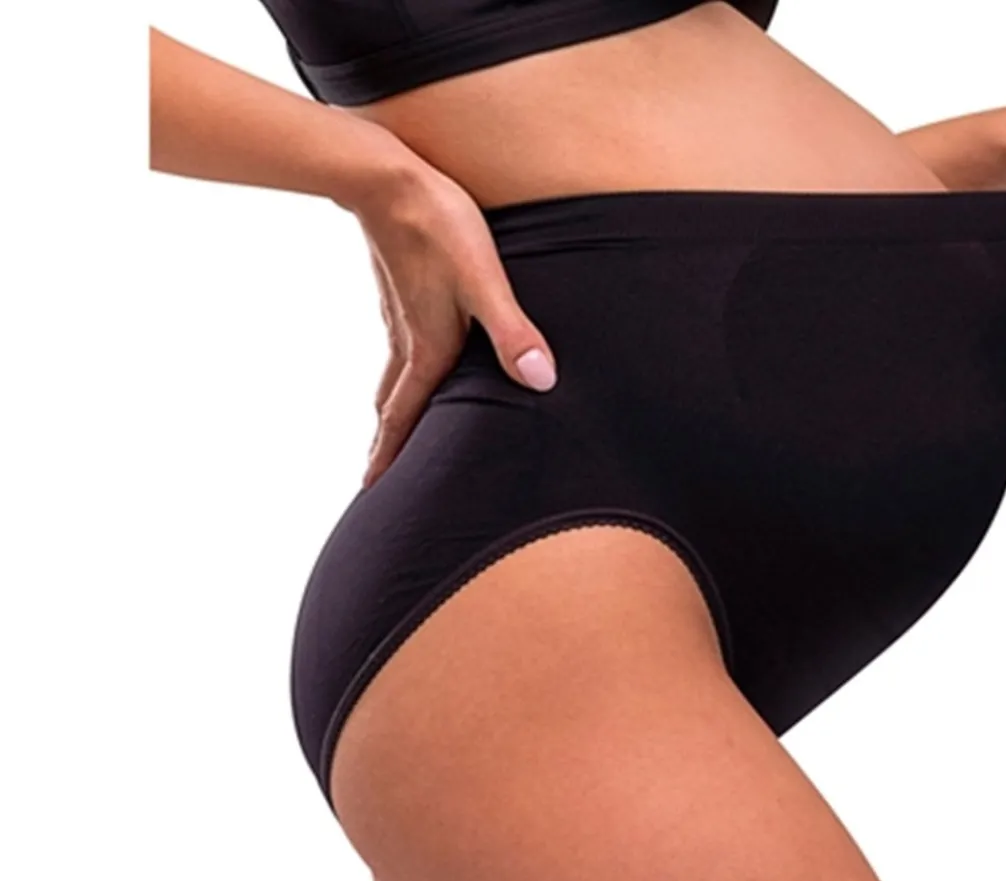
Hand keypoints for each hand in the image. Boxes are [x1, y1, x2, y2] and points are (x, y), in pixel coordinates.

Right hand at [355, 163, 557, 486]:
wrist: (384, 174)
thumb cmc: (439, 226)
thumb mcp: (485, 281)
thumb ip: (513, 333)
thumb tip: (540, 381)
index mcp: (427, 349)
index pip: (406, 418)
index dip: (392, 456)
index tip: (373, 489)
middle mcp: (407, 340)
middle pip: (393, 406)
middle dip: (387, 444)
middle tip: (377, 478)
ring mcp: (398, 315)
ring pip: (392, 377)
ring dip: (391, 410)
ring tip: (390, 431)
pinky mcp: (399, 291)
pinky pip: (398, 348)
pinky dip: (399, 374)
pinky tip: (411, 363)